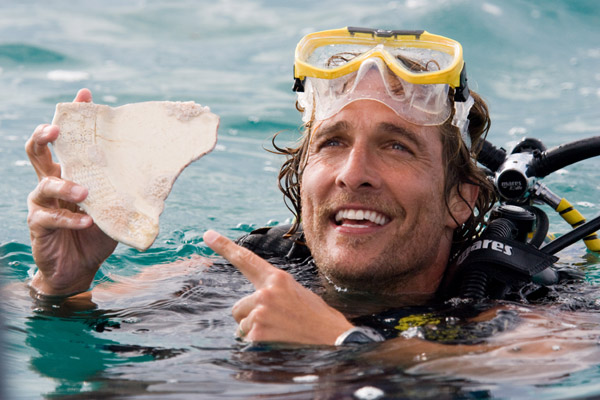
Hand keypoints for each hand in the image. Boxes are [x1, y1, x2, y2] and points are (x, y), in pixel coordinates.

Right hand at [26, 89, 116, 295]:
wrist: (79, 269)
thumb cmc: (98, 233)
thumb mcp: (118, 208)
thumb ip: (130, 190)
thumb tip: (166, 171)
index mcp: (71, 174)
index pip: (69, 140)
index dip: (74, 116)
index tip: (85, 95)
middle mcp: (52, 183)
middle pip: (37, 150)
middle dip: (45, 135)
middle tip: (58, 129)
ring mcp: (42, 203)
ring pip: (44, 184)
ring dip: (65, 186)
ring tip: (85, 193)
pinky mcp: (39, 225)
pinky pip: (49, 217)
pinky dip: (69, 219)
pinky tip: (86, 222)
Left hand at [203, 230, 353, 344]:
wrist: (333, 338)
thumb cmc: (317, 317)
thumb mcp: (297, 293)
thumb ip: (274, 291)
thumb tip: (256, 300)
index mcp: (277, 278)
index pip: (246, 259)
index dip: (224, 247)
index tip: (207, 235)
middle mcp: (266, 292)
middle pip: (238, 307)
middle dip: (249, 317)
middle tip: (276, 322)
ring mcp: (261, 313)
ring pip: (241, 325)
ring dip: (255, 331)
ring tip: (281, 332)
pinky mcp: (258, 332)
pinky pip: (247, 339)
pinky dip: (259, 344)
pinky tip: (278, 341)